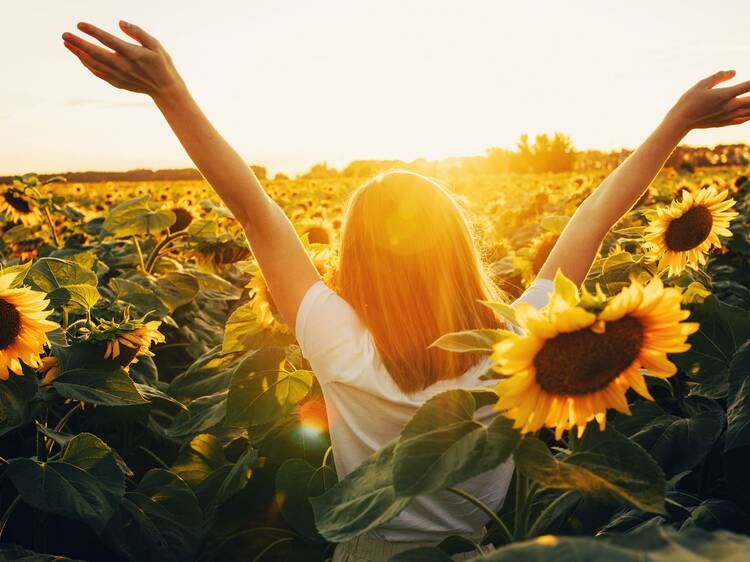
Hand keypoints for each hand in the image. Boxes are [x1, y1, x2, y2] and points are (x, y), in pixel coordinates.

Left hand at [62, 21, 184, 101]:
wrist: (165, 88)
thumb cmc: (161, 63)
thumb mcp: (155, 44)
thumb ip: (138, 32)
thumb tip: (120, 23)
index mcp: (133, 54)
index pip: (109, 41)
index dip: (93, 32)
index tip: (80, 24)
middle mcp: (124, 66)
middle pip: (96, 54)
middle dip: (79, 44)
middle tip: (64, 35)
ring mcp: (119, 76)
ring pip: (94, 64)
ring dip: (79, 54)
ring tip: (67, 44)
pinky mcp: (117, 83)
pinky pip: (98, 73)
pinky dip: (88, 65)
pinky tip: (81, 57)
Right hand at [664, 70, 749, 133]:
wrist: (681, 121)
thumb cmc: (688, 100)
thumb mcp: (701, 84)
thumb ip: (718, 76)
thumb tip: (734, 72)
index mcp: (725, 94)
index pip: (748, 86)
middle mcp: (729, 106)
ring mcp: (727, 116)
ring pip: (749, 111)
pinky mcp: (724, 123)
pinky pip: (742, 119)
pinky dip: (749, 116)